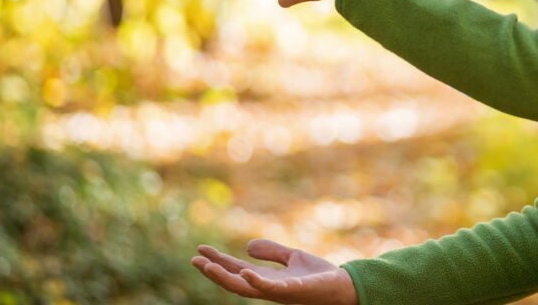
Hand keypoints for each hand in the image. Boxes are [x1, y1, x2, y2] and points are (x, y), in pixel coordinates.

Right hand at [191, 239, 358, 303]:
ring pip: (245, 288)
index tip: (200, 250)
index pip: (236, 269)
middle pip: (234, 280)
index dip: (218, 261)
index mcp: (267, 279)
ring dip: (226, 278)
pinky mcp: (293, 289)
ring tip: (208, 266)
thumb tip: (247, 245)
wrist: (343, 286)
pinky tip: (245, 272)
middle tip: (194, 260)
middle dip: (213, 272)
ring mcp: (279, 291)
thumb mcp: (292, 258)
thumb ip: (271, 252)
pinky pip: (271, 289)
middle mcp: (268, 287)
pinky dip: (257, 281)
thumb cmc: (319, 276)